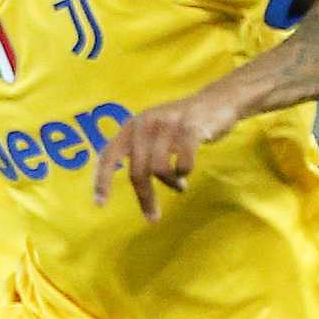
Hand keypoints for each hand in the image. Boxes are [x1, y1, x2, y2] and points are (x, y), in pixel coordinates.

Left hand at [91, 90, 242, 220]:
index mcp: (132, 125)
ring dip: (171, 184)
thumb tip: (134, 183)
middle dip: (145, 197)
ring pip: (160, 170)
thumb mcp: (154, 131)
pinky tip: (187, 170)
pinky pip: (182, 164)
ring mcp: (168, 124)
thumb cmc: (182, 125)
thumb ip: (140, 150)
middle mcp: (145, 122)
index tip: (100, 204)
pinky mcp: (190, 128)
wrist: (217, 101)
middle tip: (153, 217)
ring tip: (179, 185)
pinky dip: (184, 172)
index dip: (102, 180)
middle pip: (137, 171)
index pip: (109, 155)